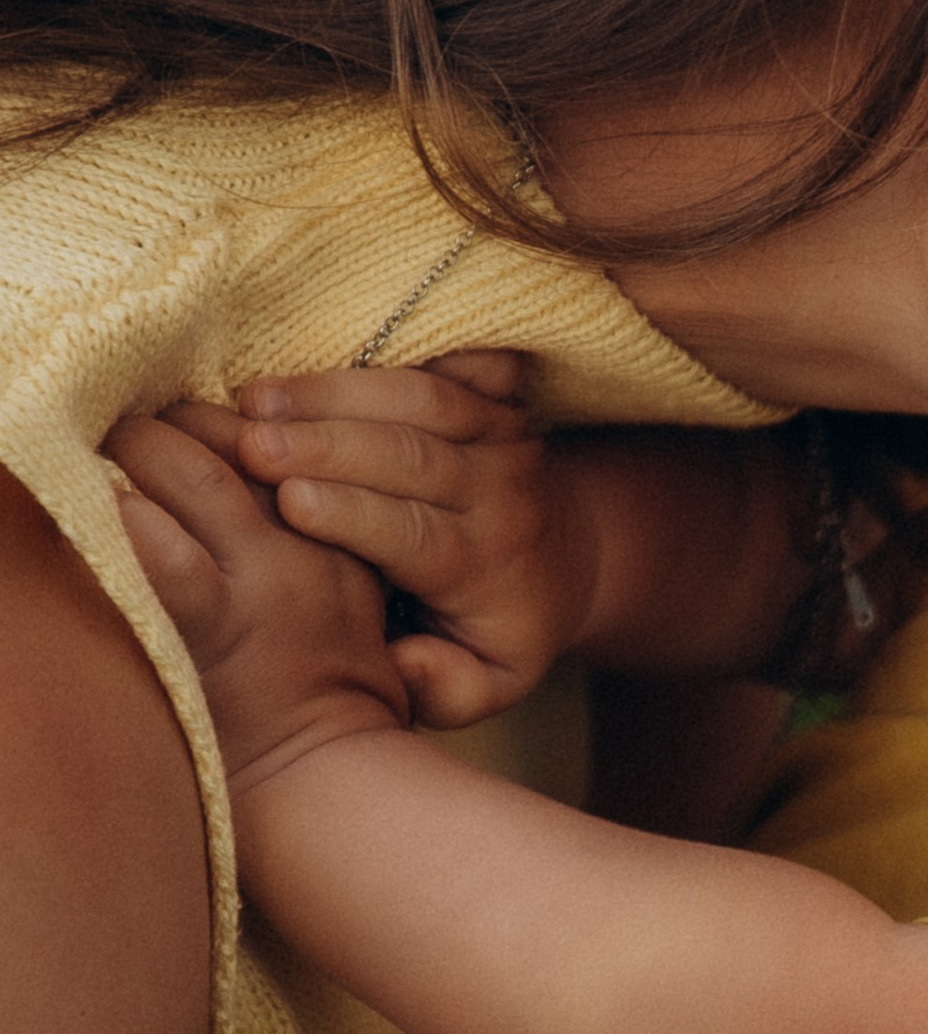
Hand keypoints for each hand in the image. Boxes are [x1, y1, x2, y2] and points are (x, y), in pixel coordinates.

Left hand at [106, 409, 407, 790]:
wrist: (328, 782)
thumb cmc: (339, 702)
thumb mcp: (359, 606)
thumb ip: (325, 542)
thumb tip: (265, 487)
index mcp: (342, 537)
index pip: (284, 441)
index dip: (228, 426)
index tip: (193, 434)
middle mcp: (303, 546)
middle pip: (232, 441)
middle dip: (173, 424)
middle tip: (134, 432)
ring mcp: (253, 580)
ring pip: (185, 469)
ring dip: (135, 449)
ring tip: (106, 453)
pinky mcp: (204, 620)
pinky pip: (149, 539)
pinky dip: (117, 512)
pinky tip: (100, 507)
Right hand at [224, 352, 586, 725]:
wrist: (571, 560)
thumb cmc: (501, 629)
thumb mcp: (488, 682)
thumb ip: (445, 689)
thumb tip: (401, 666)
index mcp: (486, 564)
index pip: (419, 535)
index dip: (355, 514)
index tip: (287, 502)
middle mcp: (500, 493)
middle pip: (414, 458)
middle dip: (328, 446)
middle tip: (250, 443)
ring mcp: (501, 434)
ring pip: (423, 401)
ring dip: (336, 392)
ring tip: (255, 397)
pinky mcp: (495, 396)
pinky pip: (452, 362)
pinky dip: (392, 348)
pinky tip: (322, 344)